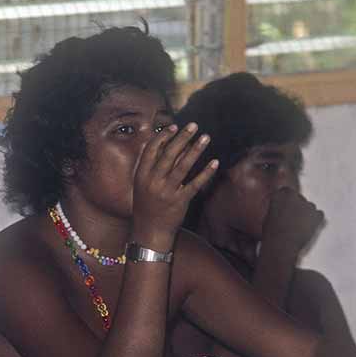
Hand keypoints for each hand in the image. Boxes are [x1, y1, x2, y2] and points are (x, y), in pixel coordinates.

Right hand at [131, 123, 217, 249]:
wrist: (150, 231)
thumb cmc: (146, 205)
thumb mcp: (142, 185)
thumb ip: (152, 167)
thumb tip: (169, 146)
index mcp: (141, 175)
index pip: (152, 150)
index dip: (163, 137)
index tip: (174, 126)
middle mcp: (153, 182)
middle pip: (169, 155)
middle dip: (182, 138)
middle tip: (194, 125)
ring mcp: (166, 192)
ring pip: (183, 166)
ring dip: (195, 150)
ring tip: (205, 137)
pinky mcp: (180, 201)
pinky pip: (195, 184)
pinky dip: (205, 173)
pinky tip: (214, 162)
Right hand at [262, 187, 323, 254]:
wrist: (281, 244)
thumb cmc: (271, 233)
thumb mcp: (269, 216)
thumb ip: (278, 207)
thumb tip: (285, 209)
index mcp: (279, 194)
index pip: (285, 192)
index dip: (285, 202)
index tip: (283, 210)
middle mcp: (294, 195)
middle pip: (298, 198)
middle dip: (296, 206)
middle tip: (291, 220)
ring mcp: (307, 204)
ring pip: (309, 206)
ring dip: (305, 213)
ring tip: (297, 227)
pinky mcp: (317, 214)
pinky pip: (319, 214)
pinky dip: (315, 219)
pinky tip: (307, 228)